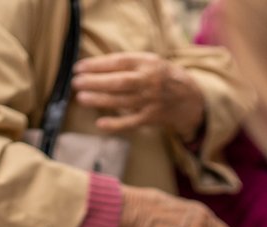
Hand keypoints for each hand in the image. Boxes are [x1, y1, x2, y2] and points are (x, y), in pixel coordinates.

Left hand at [73, 53, 204, 141]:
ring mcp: (150, 100)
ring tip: (81, 98)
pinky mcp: (151, 118)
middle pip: (119, 82)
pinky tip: (100, 123)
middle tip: (77, 83)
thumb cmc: (162, 77)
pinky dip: (115, 124)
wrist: (189, 99)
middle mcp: (149, 81)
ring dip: (100, 100)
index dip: (98, 64)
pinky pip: (131, 122)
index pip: (119, 62)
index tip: (79, 67)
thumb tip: (95, 68)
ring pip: (122, 101)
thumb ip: (128, 64)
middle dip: (96, 82)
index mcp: (148, 63)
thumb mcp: (150, 62)